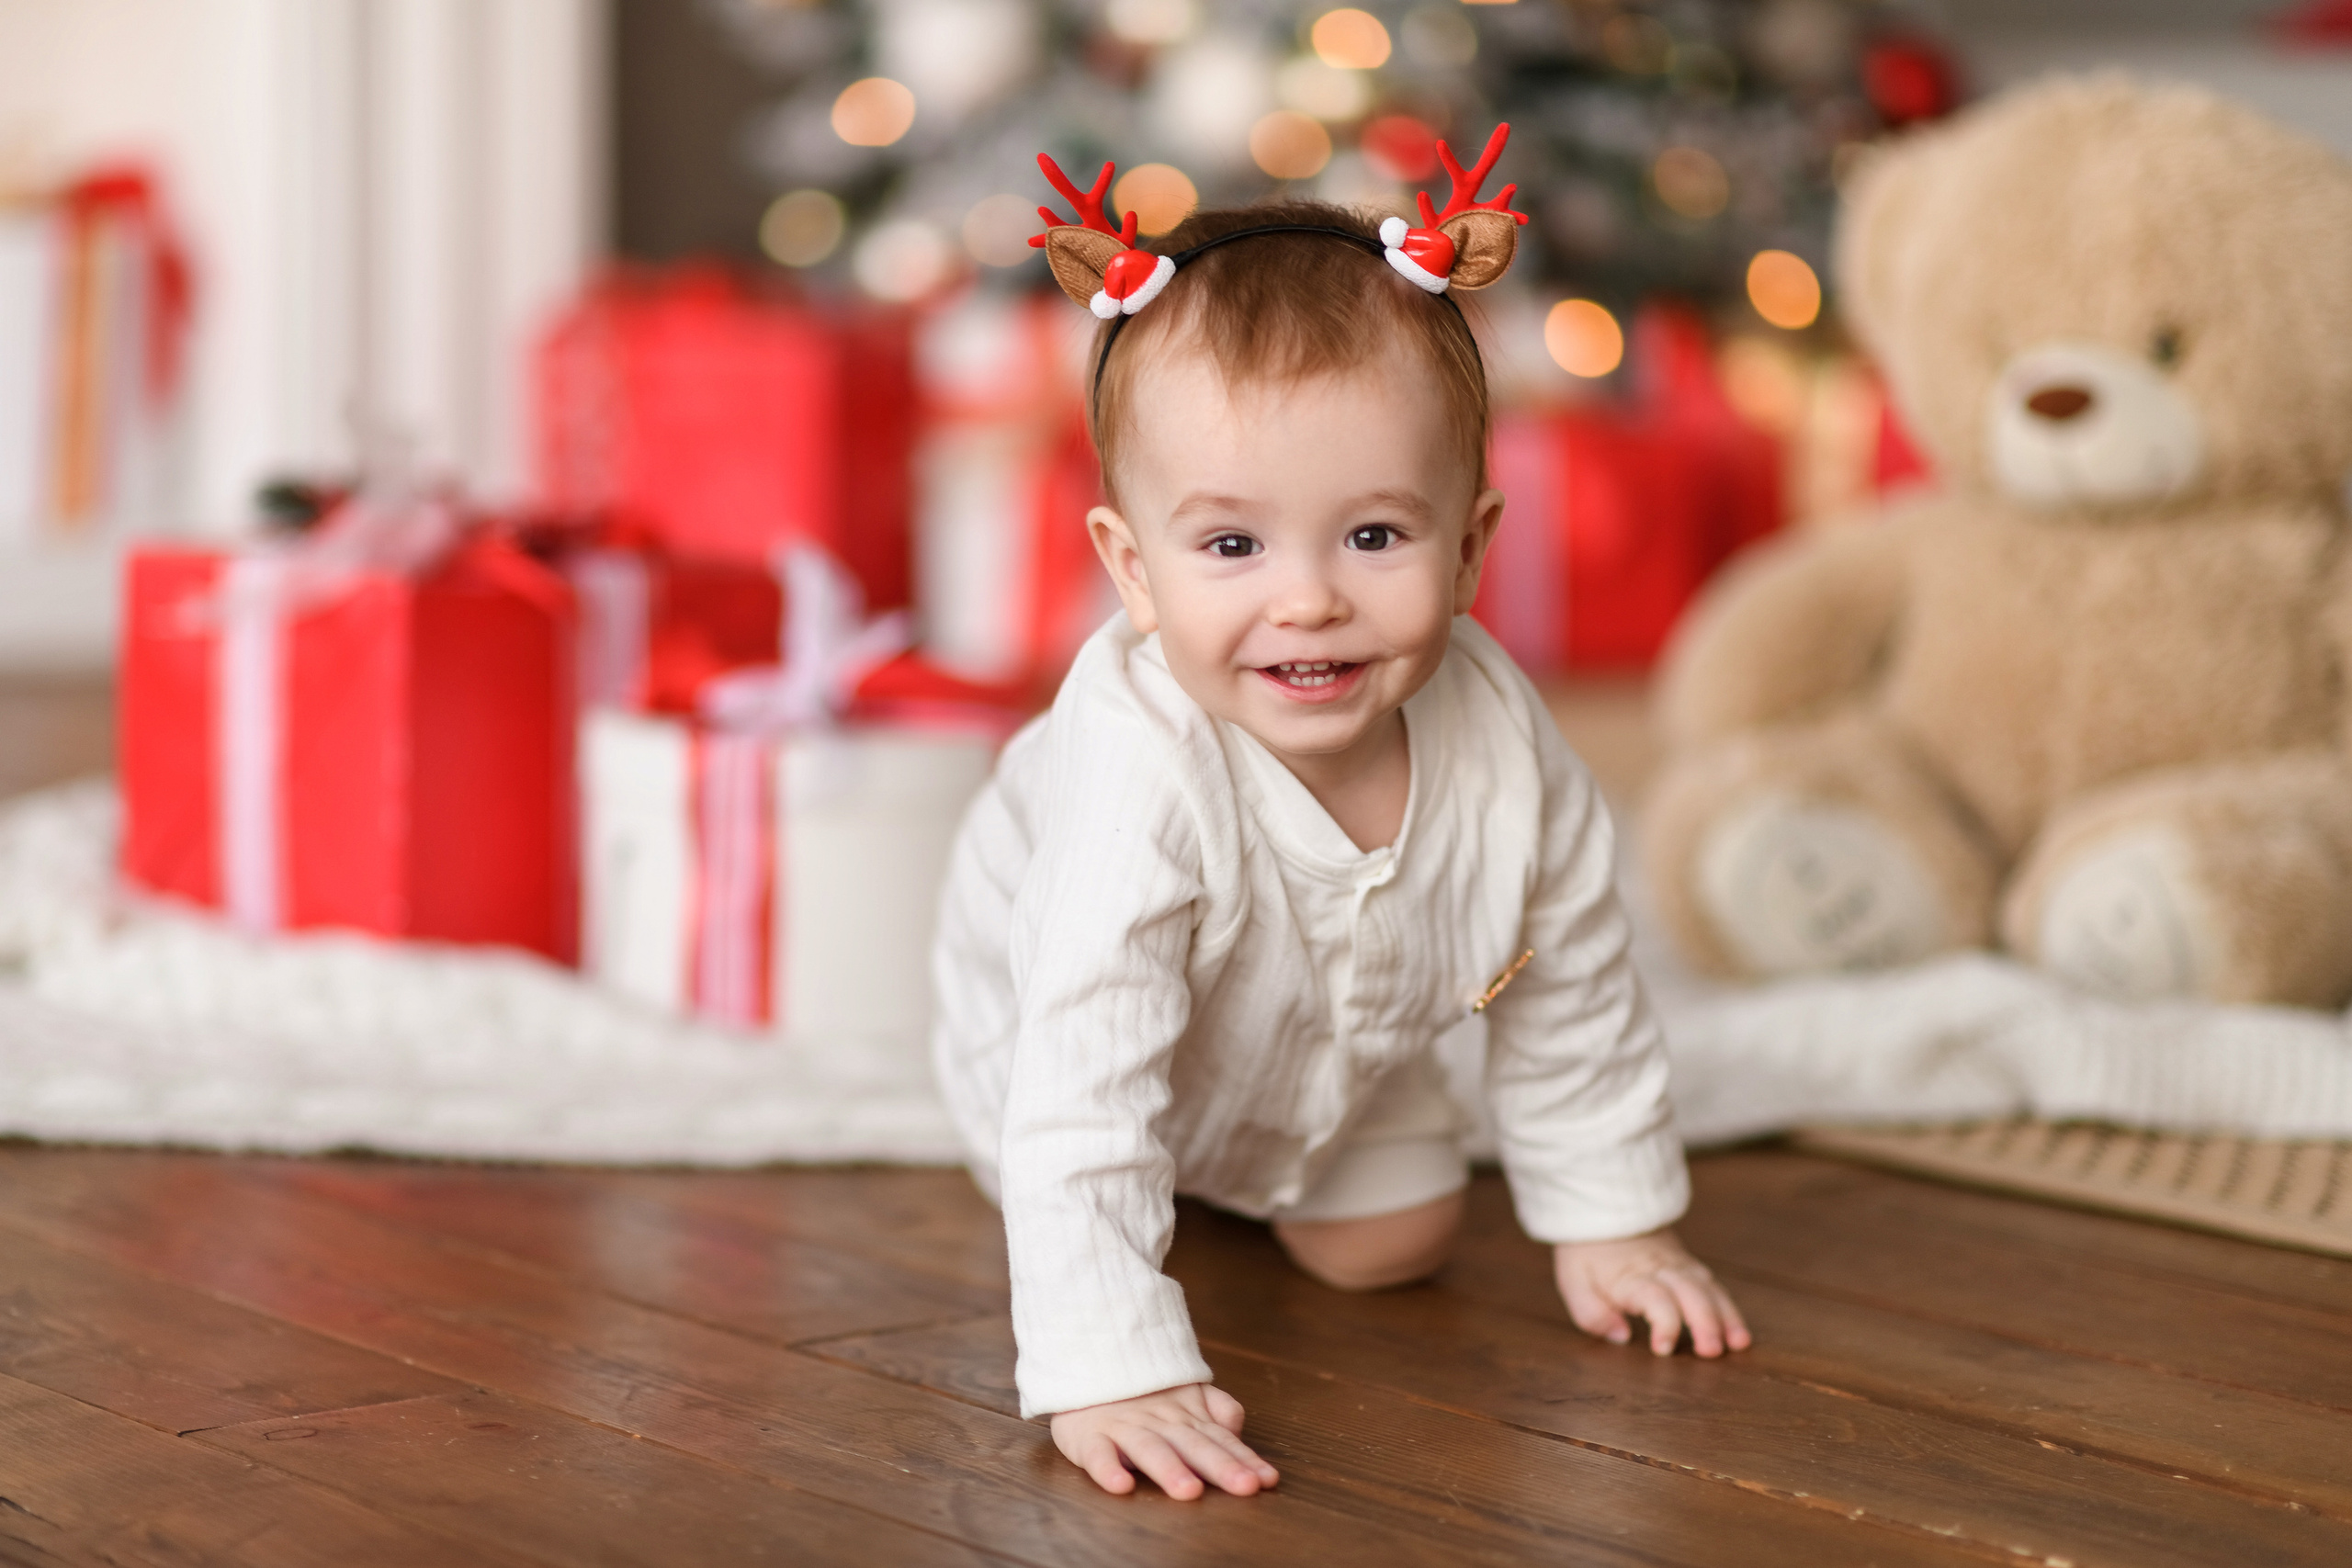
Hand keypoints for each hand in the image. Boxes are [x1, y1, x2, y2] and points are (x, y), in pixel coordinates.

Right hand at [1049, 1383, 1279, 1499]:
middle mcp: (1159, 1421)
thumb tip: (1239, 1430)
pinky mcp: (1088, 1436)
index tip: (1267, 1480)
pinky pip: (1097, 1454)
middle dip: (1220, 1466)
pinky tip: (1121, 1486)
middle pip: (1192, 1444)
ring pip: (1149, 1448)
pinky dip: (1107, 1469)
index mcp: (1185, 1416)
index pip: (1219, 1439)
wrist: (1085, 1363)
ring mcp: (1123, 1427)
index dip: (1244, 1459)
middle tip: (1244, 1486)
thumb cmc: (1140, 1392)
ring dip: (1170, 1469)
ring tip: (1189, 1491)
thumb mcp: (1186, 1393)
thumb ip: (1217, 1409)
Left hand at [1554, 1228, 1751, 1357]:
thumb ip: (1592, 1314)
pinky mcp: (1689, 1265)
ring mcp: (1680, 1265)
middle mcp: (1662, 1269)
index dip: (1663, 1324)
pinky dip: (1729, 1307)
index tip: (1663, 1349)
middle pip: (1691, 1294)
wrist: (1604, 1207)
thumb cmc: (1588, 1251)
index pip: (1655, 1299)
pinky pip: (1714, 1285)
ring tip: (1738, 1343)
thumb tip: (1621, 1337)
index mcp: (1632, 1276)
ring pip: (1709, 1289)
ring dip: (1726, 1317)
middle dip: (1705, 1323)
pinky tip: (1738, 1330)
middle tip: (1711, 1352)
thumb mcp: (1574, 1281)